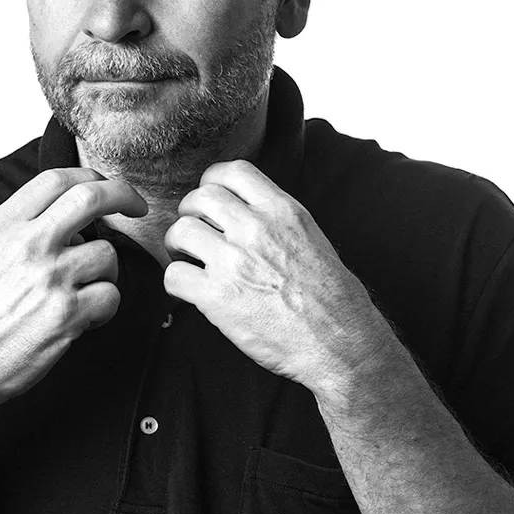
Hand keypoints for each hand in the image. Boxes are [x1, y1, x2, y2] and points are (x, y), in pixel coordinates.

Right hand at [0, 168, 147, 417]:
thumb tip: (63, 215)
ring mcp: (49, 278)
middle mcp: (27, 245)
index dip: (90, 177)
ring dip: (105, 272)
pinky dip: (105, 307)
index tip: (106, 187)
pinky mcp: (68, 314)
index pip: (55, 179)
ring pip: (107, 253)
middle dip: (123, 196)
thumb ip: (18, 228)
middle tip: (136, 207)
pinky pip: (111, 295)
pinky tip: (84, 318)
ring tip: (82, 292)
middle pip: (91, 197)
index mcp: (2, 226)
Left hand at [162, 160, 386, 394]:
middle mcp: (255, 229)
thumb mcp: (311, 238)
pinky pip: (174, 275)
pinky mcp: (217, 296)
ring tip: (188, 259)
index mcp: (282, 210)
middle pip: (200, 197)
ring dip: (177, 245)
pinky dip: (175, 283)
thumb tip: (246, 213)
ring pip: (180, 231)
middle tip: (194, 232)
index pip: (232, 171)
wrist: (338, 342)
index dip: (213, 182)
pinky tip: (189, 290)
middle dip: (190, 212)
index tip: (210, 200)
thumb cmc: (332, 297)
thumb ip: (276, 219)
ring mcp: (234, 261)